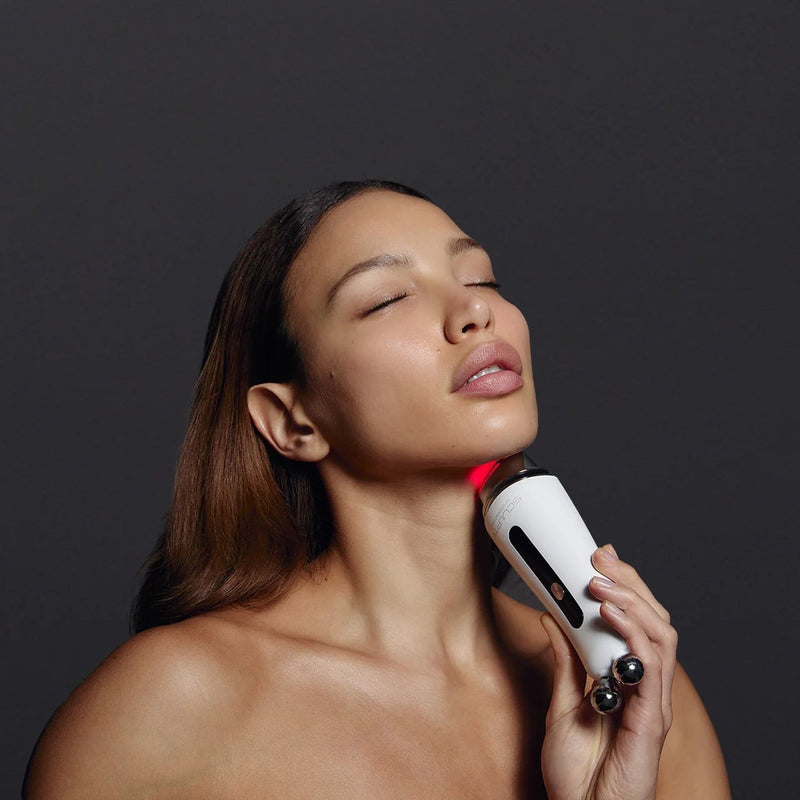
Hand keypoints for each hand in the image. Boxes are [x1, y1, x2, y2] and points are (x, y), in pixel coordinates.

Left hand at [540, 544, 676, 799]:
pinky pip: (650, 668)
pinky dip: (634, 635)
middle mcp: (645, 687)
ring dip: (631, 601)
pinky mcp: (650, 720)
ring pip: (660, 636)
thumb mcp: (562, 705)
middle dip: (630, 582)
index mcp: (626, 680)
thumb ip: (564, 663)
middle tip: (601, 557)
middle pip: (653, 621)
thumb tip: (553, 618)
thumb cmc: (577, 773)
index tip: (598, 557)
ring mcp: (651, 702)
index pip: (635, 622)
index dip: (622, 586)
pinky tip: (611, 615)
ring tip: (602, 581)